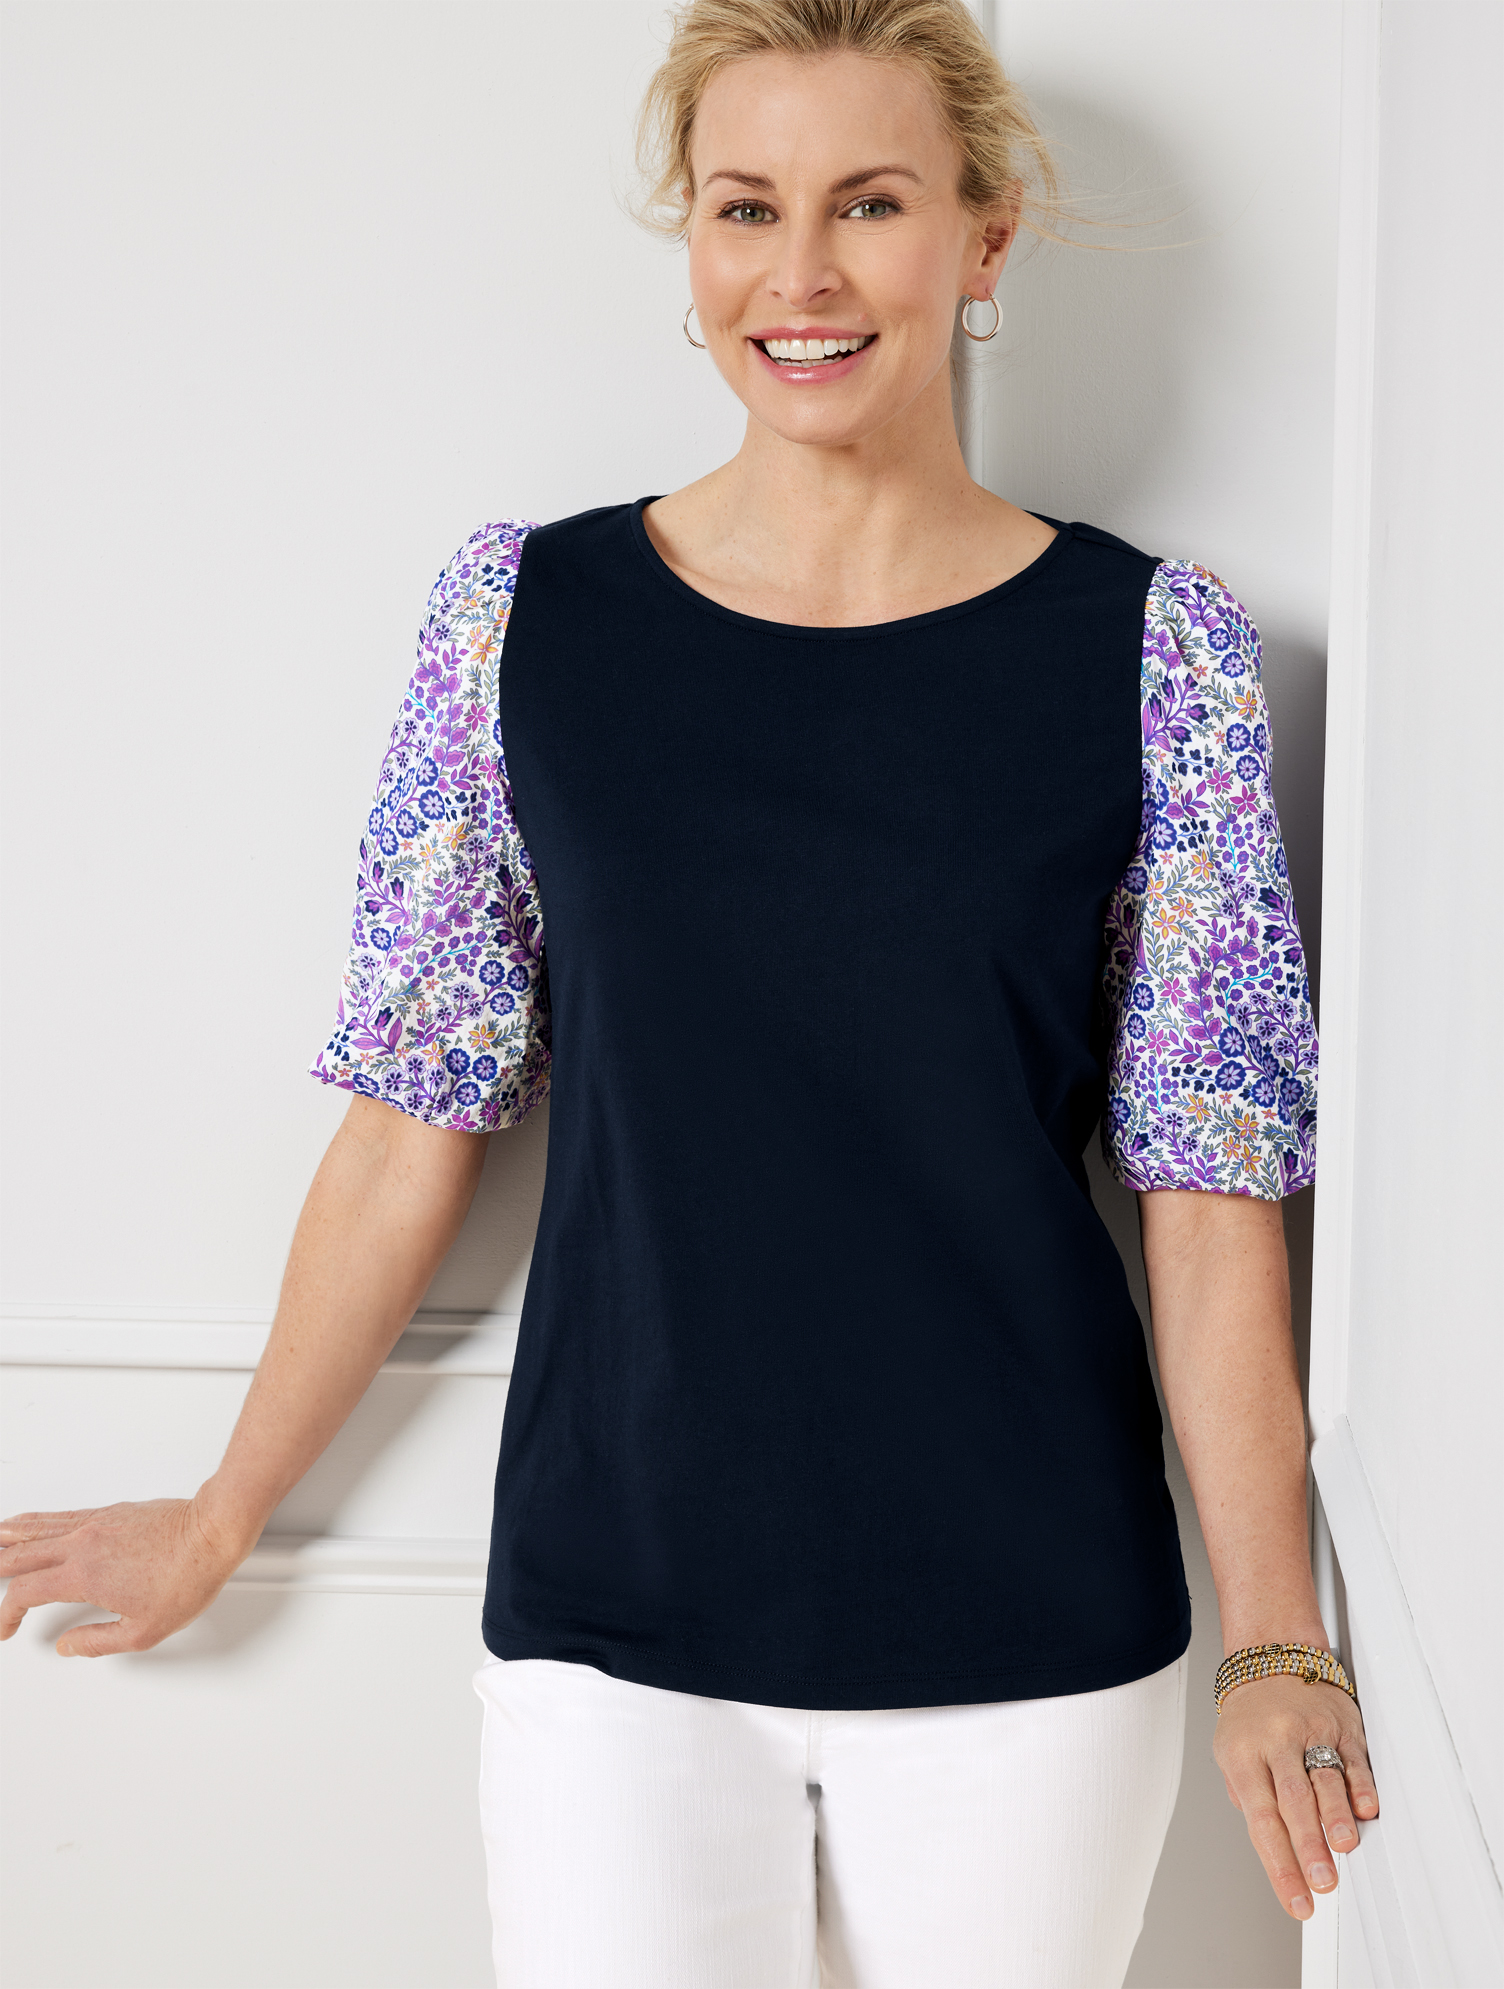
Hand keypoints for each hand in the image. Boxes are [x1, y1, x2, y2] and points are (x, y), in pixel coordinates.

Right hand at [0, 1496, 251, 1655]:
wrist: (214, 1532)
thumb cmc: (188, 1575)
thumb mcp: (143, 1630)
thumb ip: (97, 1641)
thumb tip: (68, 1645)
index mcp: (84, 1575)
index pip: (26, 1593)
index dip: (6, 1614)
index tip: (6, 1628)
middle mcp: (83, 1542)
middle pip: (21, 1555)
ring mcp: (96, 1522)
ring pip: (35, 1527)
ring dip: (8, 1539)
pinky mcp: (110, 1511)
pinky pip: (60, 1515)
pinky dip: (35, 1521)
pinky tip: (32, 1525)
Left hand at [1213, 1672, 1379, 1919]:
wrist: (1270, 1656)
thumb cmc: (1250, 1716)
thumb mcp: (1231, 1752)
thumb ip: (1249, 1799)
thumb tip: (1272, 1847)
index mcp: (1243, 1756)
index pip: (1261, 1820)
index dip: (1279, 1866)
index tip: (1297, 1901)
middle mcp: (1275, 1743)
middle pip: (1292, 1800)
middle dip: (1308, 1845)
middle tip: (1323, 1881)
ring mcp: (1309, 1732)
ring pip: (1323, 1777)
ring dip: (1335, 1816)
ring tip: (1343, 1847)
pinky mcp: (1340, 1725)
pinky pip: (1352, 1757)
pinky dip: (1360, 1785)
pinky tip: (1366, 1809)